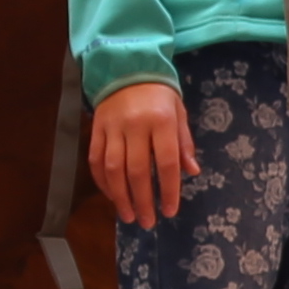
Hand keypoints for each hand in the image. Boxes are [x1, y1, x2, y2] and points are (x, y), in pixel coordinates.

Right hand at [86, 80, 191, 225]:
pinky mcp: (96, 128)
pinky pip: (96, 159)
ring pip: (113, 169)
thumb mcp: (179, 114)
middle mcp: (136, 125)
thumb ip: (184, 144)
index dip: (168, 190)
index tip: (169, 211)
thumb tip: (191, 172)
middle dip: (142, 200)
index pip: (166, 163)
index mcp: (162, 121)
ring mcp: (113, 127)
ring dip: (120, 196)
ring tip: (128, 216)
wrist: (127, 66)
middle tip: (148, 222)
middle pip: (137, 171)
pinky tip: (112, 196)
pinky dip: (102, 182)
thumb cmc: (159, 95)